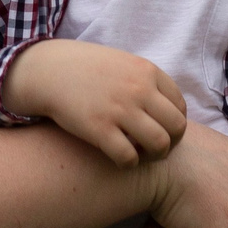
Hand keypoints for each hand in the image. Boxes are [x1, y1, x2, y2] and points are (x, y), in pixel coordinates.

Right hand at [0, 39, 188, 167]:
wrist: (48, 71)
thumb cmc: (86, 69)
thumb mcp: (122, 63)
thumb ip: (146, 81)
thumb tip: (167, 107)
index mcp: (146, 71)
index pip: (179, 106)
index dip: (174, 124)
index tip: (161, 131)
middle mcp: (138, 89)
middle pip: (177, 127)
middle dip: (171, 143)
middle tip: (155, 149)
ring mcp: (120, 109)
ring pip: (160, 144)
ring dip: (154, 156)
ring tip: (141, 155)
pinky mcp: (99, 129)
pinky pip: (129, 157)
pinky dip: (129, 163)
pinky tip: (120, 159)